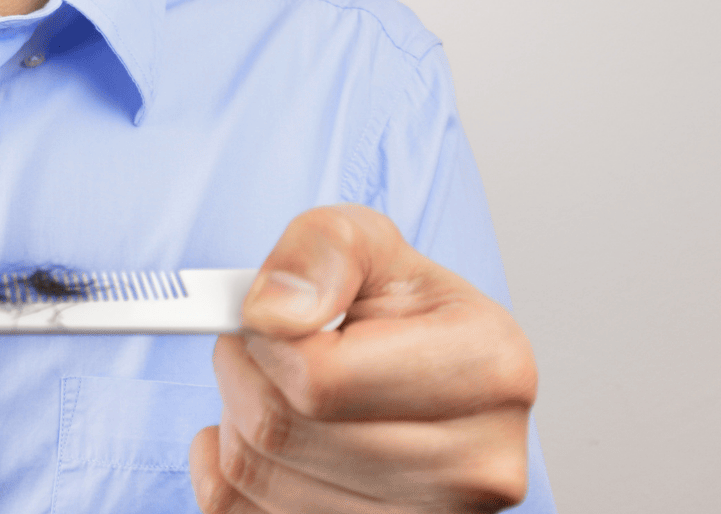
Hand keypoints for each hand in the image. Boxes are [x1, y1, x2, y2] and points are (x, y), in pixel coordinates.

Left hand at [190, 205, 536, 512]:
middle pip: (284, 432)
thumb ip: (321, 250)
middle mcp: (477, 464)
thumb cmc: (399, 306)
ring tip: (278, 385)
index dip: (264, 339)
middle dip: (242, 374)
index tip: (265, 315)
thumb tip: (273, 313)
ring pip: (262, 481)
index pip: (319, 378)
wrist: (416, 364)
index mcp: (490, 370)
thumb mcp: (366, 239)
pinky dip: (229, 472)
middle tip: (257, 344)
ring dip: (238, 422)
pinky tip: (261, 436)